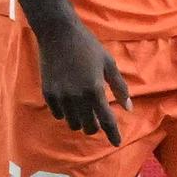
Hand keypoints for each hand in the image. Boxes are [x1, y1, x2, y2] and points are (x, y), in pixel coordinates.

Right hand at [36, 19, 131, 144]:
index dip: (113, 134)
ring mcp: (61, 96)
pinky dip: (66, 113)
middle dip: (95, 126)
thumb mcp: (108, 63)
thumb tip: (128, 108)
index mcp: (94, 89)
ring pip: (72, 123)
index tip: (117, 142)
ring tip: (83, 109)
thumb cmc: (88, 45)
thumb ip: (119, 87)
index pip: (106, 120)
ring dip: (80, 120)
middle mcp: (77, 97)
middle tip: (98, 118)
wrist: (57, 33)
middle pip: (88, 126)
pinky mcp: (48, 93)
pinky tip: (69, 102)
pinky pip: (58, 114)